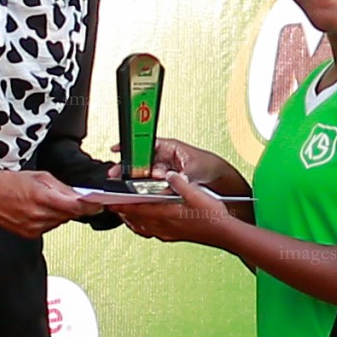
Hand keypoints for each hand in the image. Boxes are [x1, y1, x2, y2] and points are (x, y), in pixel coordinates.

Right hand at [0, 163, 87, 238]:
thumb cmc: (10, 182)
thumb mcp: (40, 176)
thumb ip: (62, 187)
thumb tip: (79, 195)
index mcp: (42, 197)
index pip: (75, 207)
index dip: (89, 207)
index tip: (98, 205)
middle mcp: (38, 215)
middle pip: (68, 215)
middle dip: (72, 207)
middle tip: (66, 197)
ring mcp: (33, 227)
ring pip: (59, 222)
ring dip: (59, 213)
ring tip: (45, 201)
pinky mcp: (28, 234)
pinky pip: (48, 227)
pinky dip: (49, 219)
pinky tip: (38, 210)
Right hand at [110, 138, 236, 185]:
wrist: (219, 179)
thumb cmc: (210, 166)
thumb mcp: (194, 170)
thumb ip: (181, 177)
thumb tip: (170, 181)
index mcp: (168, 147)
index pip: (144, 142)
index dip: (129, 146)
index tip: (116, 150)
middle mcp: (163, 157)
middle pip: (140, 160)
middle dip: (129, 168)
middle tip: (118, 175)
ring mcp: (163, 169)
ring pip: (144, 174)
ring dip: (138, 181)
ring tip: (133, 186)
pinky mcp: (164, 181)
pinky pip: (151, 184)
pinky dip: (146, 189)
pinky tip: (144, 193)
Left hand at [117, 172, 233, 243]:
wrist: (223, 232)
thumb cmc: (211, 216)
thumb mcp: (196, 192)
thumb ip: (179, 182)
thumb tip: (168, 174)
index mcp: (165, 214)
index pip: (135, 210)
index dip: (119, 205)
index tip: (108, 201)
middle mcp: (163, 226)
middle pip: (134, 220)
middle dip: (122, 212)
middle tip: (113, 205)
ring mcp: (167, 233)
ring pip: (141, 227)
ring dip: (131, 220)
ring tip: (125, 212)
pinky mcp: (173, 236)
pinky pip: (150, 232)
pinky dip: (142, 226)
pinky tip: (145, 223)